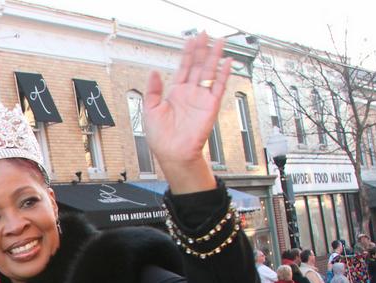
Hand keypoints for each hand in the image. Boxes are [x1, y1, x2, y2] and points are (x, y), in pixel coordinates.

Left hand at [144, 33, 230, 193]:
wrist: (173, 153)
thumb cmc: (161, 138)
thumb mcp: (150, 110)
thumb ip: (153, 90)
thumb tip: (154, 73)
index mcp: (175, 93)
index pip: (183, 68)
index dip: (187, 53)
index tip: (190, 40)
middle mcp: (189, 94)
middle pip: (197, 66)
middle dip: (202, 50)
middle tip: (205, 35)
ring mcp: (200, 99)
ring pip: (209, 73)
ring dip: (213, 58)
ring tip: (218, 43)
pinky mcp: (210, 106)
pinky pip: (218, 87)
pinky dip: (223, 75)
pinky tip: (226, 63)